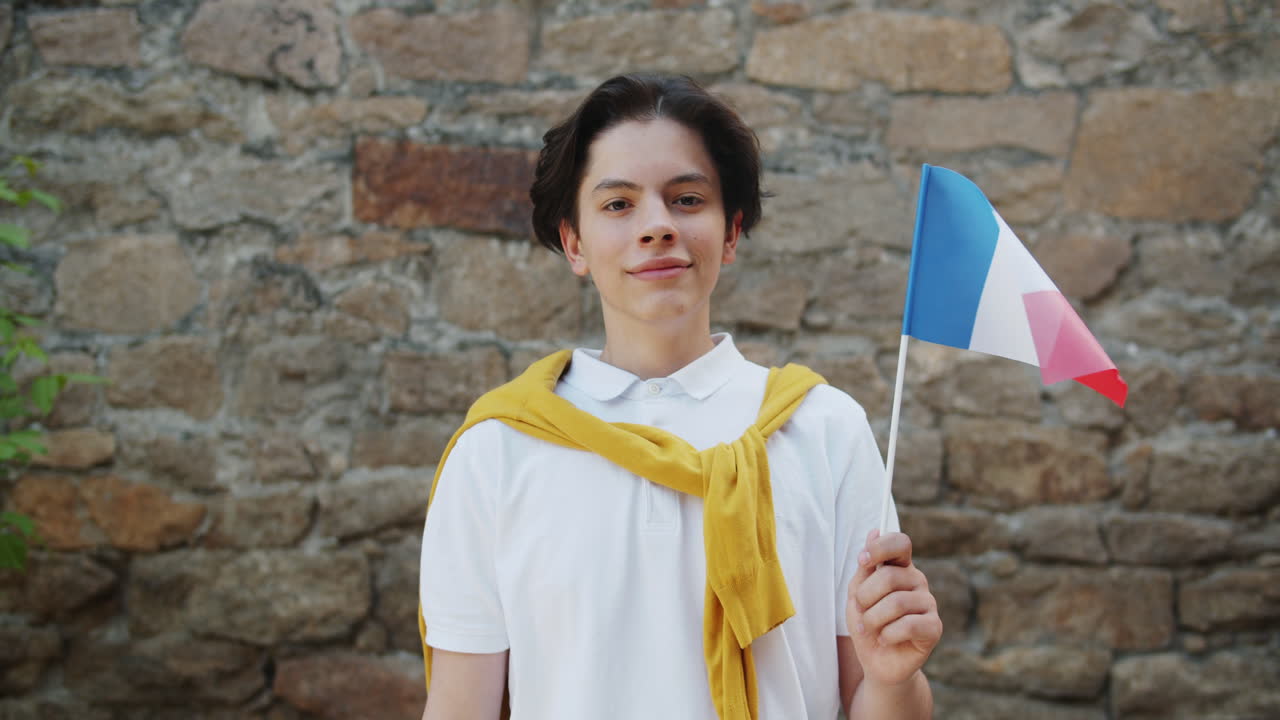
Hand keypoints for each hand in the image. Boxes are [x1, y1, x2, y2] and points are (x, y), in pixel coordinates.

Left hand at [845, 529, 941, 687]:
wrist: (878, 662)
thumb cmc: (867, 624)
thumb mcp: (857, 594)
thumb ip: (865, 567)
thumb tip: (873, 531)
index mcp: (900, 568)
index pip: (900, 543)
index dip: (880, 547)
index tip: (863, 560)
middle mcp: (917, 581)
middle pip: (889, 576)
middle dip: (865, 597)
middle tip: (861, 612)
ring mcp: (928, 603)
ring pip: (896, 603)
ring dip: (872, 619)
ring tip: (870, 629)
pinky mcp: (934, 627)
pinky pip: (907, 625)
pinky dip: (887, 635)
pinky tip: (885, 639)